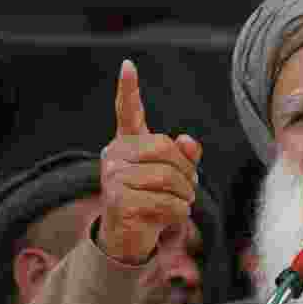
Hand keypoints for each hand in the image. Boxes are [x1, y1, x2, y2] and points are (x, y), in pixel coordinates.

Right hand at [98, 59, 200, 263]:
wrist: (126, 239)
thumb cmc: (150, 201)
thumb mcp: (171, 177)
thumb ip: (184, 157)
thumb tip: (188, 142)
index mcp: (126, 144)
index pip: (127, 113)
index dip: (128, 90)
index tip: (128, 65)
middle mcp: (114, 156)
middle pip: (166, 150)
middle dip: (187, 172)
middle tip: (189, 189)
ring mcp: (113, 179)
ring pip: (169, 179)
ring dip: (185, 196)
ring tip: (180, 204)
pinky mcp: (119, 203)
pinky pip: (167, 203)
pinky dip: (179, 213)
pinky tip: (170, 217)